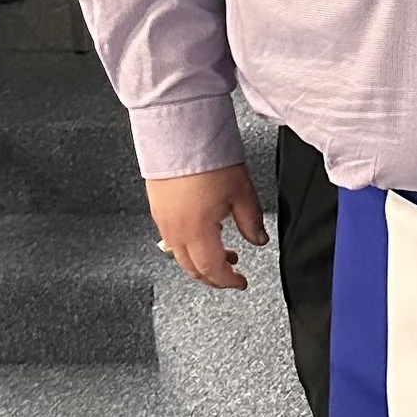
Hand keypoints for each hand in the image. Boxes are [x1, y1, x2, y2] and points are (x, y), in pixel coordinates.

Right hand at [148, 163, 268, 288]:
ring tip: (223, 252)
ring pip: (180, 254)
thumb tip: (258, 239)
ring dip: (201, 260)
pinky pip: (171, 238)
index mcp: (196, 232)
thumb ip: (251, 222)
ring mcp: (162, 219)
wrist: (179, 134)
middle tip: (231, 274)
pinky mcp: (157, 207)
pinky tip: (203, 233)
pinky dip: (189, 244)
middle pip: (192, 268)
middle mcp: (175, 231)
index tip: (240, 283)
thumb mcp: (242, 192)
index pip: (213, 269)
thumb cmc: (208, 159)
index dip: (228, 281)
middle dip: (213, 276)